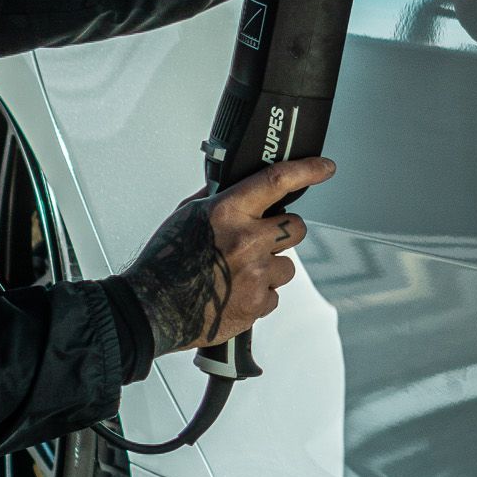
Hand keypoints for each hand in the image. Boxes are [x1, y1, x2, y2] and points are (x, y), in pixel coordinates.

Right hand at [121, 156, 335, 353]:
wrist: (152, 308)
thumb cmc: (164, 262)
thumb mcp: (185, 215)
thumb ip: (217, 199)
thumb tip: (235, 187)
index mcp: (227, 212)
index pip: (277, 181)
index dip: (307, 170)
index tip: (324, 167)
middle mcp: (246, 240)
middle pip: (295, 226)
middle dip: (284, 231)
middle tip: (261, 239)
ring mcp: (255, 274)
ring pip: (287, 265)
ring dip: (270, 267)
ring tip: (238, 273)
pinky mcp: (256, 304)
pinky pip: (274, 295)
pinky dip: (259, 295)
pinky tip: (234, 292)